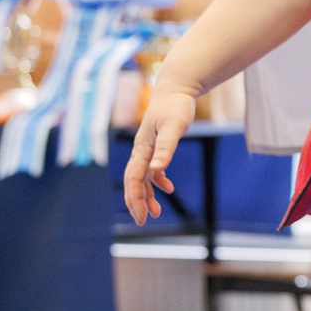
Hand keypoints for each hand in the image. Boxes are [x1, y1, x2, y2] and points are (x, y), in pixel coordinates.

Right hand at [123, 82, 198, 222]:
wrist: (177, 90)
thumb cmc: (175, 106)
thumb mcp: (174, 128)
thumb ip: (165, 149)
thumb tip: (157, 170)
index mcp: (142, 148)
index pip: (134, 178)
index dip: (136, 198)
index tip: (142, 215)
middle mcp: (141, 150)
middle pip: (133, 181)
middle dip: (136, 202)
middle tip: (143, 220)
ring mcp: (147, 149)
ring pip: (142, 178)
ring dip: (147, 195)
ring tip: (156, 213)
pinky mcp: (156, 147)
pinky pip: (152, 169)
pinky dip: (158, 181)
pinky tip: (169, 189)